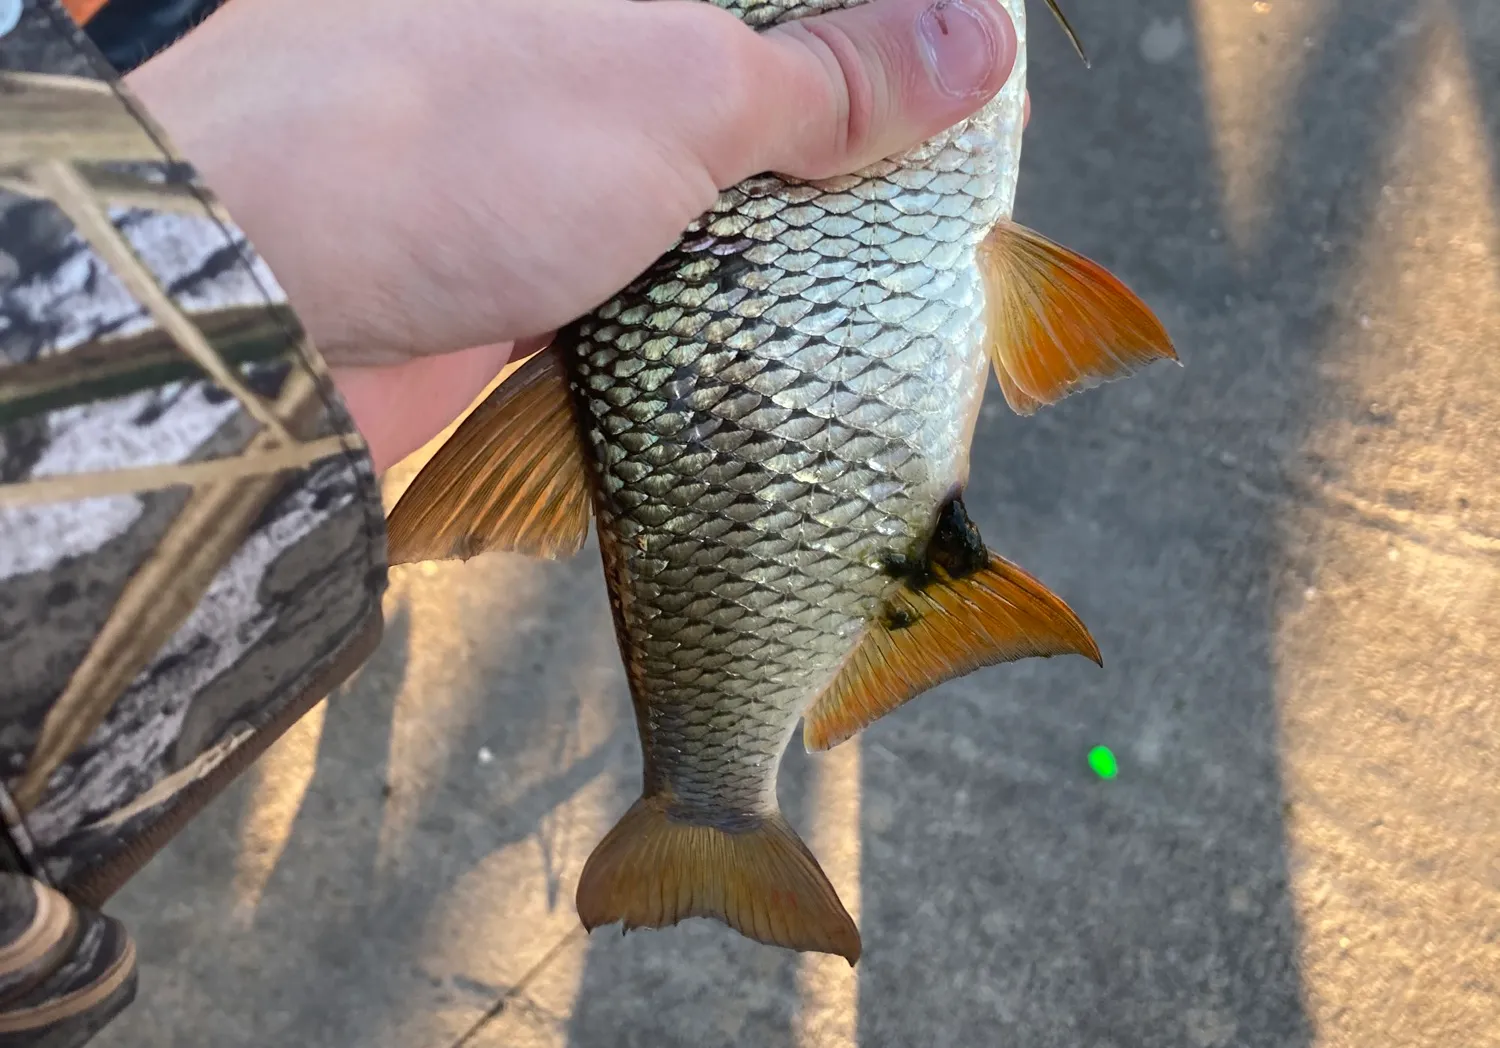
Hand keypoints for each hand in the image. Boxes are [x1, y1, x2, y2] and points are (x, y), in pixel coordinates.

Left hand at [128, 0, 1022, 471]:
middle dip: (852, 130)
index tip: (967, 77)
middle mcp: (576, 38)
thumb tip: (975, 44)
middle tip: (943, 180)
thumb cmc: (443, 147)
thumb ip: (829, 75)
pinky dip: (722, 292)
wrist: (250, 318)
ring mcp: (549, 145)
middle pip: (758, 72)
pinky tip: (781, 318)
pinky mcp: (528, 249)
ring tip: (883, 261)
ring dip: (791, 225)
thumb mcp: (675, 88)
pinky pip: (660, 262)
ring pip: (714, 176)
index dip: (885, 25)